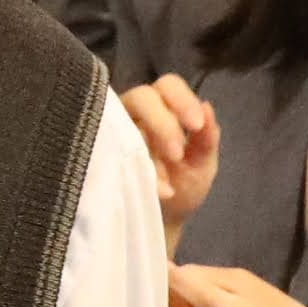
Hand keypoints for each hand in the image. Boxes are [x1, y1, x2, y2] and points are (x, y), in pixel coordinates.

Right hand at [124, 78, 217, 241]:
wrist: (164, 221)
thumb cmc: (183, 185)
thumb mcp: (202, 165)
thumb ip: (207, 139)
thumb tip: (207, 106)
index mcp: (164, 108)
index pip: (168, 85)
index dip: (182, 99)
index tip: (196, 125)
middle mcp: (134, 113)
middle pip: (141, 96)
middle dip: (162, 123)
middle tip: (176, 155)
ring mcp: (114, 133)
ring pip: (122, 124)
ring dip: (146, 152)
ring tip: (166, 185)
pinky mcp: (100, 156)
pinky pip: (108, 153)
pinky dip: (133, 173)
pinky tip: (156, 192)